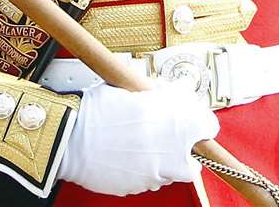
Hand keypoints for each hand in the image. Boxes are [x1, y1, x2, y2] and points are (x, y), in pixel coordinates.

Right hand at [57, 80, 217, 195]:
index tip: (192, 120)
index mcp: (177, 122)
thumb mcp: (135, 90)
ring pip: (170, 172)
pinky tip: (127, 155)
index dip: (199, 122)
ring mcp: (156, 173)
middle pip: (193, 159)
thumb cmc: (98, 110)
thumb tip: (176, 94)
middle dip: (182, 149)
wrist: (70, 136)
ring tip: (140, 144)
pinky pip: (149, 179)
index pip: (207, 126)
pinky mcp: (139, 187)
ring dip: (162, 160)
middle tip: (166, 136)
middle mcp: (172, 152)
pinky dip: (143, 170)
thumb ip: (163, 96)